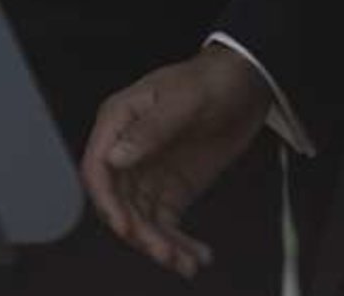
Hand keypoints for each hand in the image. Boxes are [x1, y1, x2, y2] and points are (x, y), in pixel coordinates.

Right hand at [80, 45, 271, 278]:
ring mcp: (149, 173)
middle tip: (166, 253)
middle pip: (120, 202)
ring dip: (160, 244)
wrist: (245, 85)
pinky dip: (178, 241)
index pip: (98, 169)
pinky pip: (166, 222)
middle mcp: (128, 151)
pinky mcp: (172, 189)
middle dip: (139, 232)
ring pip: (142, 219)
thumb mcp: (184, 100)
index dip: (107, 201)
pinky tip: (197, 255)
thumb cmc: (210, 81)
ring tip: (187, 262)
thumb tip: (115, 157)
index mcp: (119, 122)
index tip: (125, 228)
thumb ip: (151, 129)